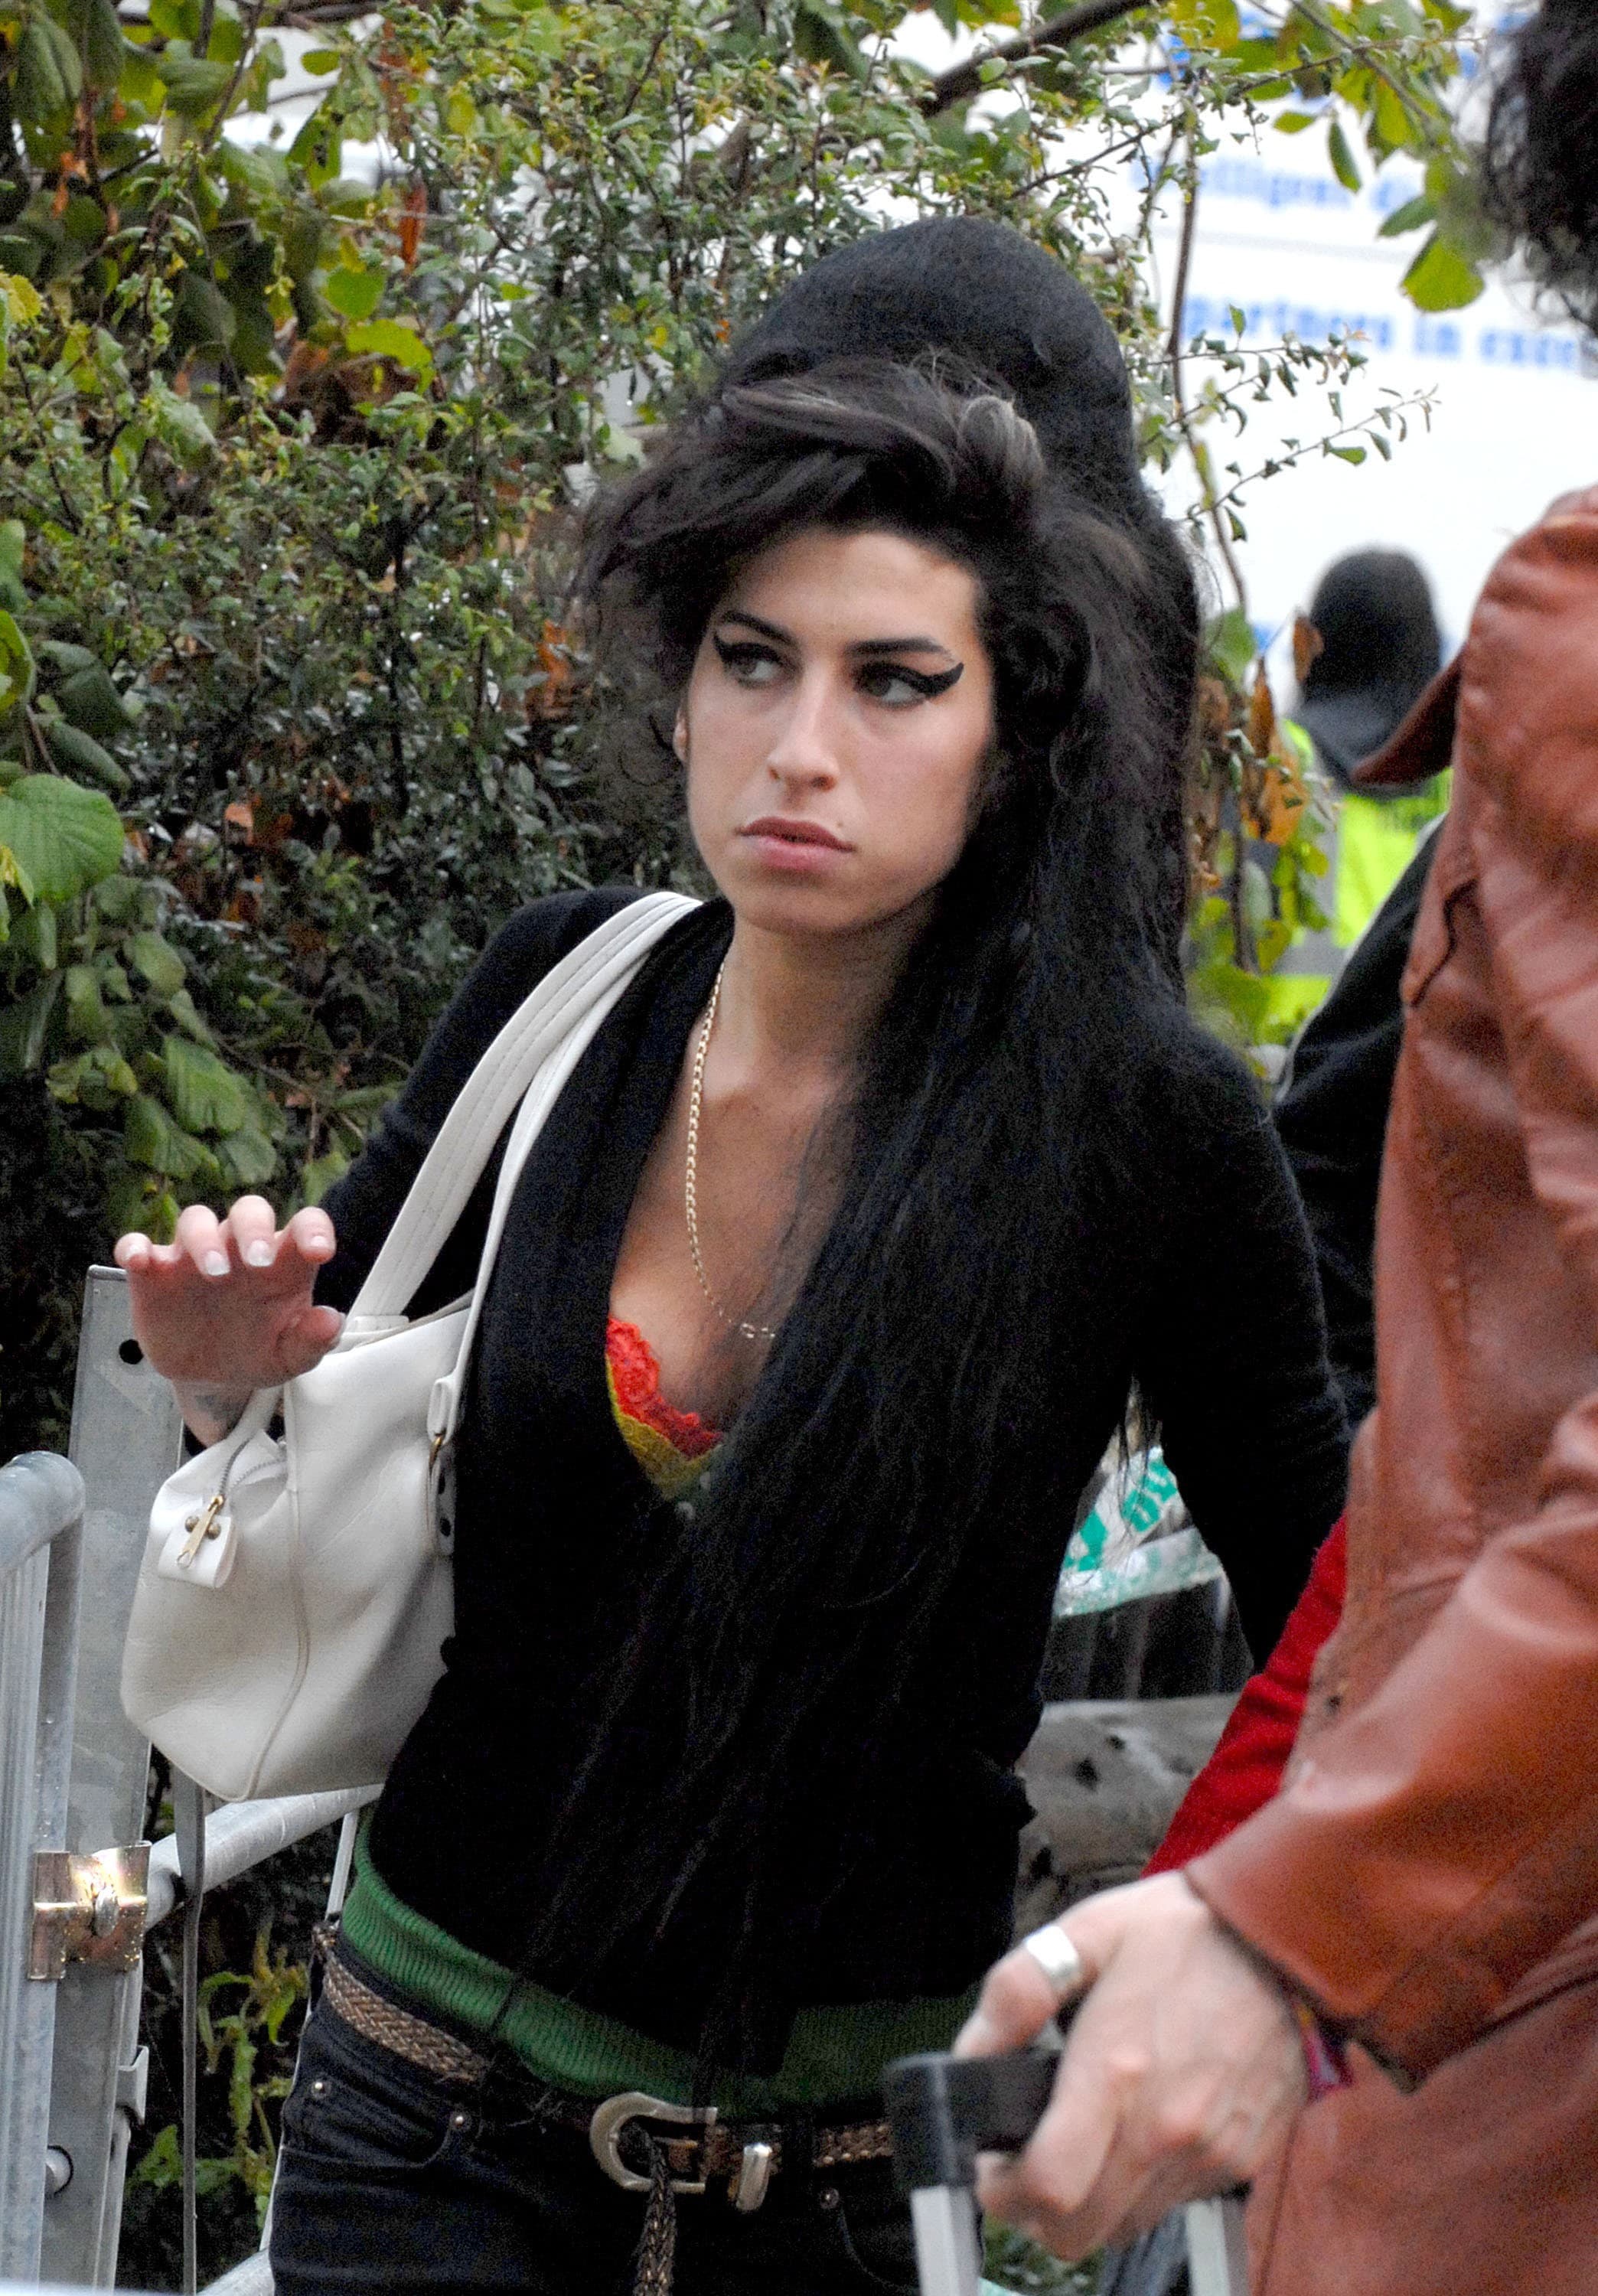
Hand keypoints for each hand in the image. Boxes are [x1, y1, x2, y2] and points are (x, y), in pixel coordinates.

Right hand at [114, 1196, 342, 1425]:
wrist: (212, 1377)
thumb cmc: (259, 1352)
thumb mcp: (290, 1357)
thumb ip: (312, 1340)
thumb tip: (332, 1321)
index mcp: (282, 1264)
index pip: (305, 1225)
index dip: (314, 1228)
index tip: (319, 1251)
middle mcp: (240, 1250)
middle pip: (248, 1211)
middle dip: (254, 1229)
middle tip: (258, 1262)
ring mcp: (195, 1258)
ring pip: (196, 1220)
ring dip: (204, 1239)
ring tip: (214, 1272)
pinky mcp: (154, 1274)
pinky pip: (137, 1245)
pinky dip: (134, 1246)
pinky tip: (138, 1260)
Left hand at [954, 1872, 1306, 2257]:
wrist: (1284, 1939)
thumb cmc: (1181, 1932)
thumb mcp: (1085, 1934)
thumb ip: (1016, 1993)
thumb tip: (972, 2054)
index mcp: (1115, 2074)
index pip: (1046, 2191)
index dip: (1002, 2193)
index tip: (993, 2167)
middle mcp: (1165, 2129)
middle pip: (1080, 2232)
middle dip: (1038, 2210)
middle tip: (1031, 2158)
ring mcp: (1209, 2152)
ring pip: (1126, 2226)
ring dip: (1094, 2201)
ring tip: (1087, 2138)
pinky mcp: (1242, 2158)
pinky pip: (1175, 2203)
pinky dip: (1146, 2186)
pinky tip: (1142, 2127)